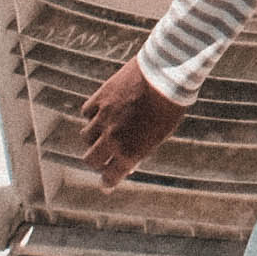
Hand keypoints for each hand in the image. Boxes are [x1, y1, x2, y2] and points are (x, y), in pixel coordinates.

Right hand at [80, 57, 187, 187]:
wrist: (168, 74)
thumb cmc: (170, 105)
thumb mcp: (160, 134)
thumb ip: (141, 151)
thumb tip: (130, 163)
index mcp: (129, 154)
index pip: (109, 179)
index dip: (108, 181)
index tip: (107, 181)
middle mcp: (113, 139)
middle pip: (90, 160)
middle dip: (97, 160)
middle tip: (103, 155)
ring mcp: (104, 118)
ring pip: (86, 136)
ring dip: (94, 135)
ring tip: (104, 128)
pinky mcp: (101, 97)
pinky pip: (87, 112)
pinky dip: (92, 113)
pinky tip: (103, 109)